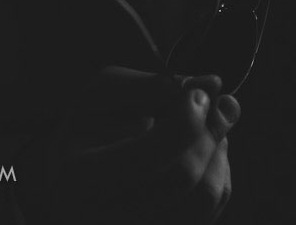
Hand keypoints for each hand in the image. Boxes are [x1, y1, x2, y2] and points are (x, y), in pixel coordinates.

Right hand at [15, 67, 239, 223]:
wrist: (78, 173)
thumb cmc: (90, 127)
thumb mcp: (103, 94)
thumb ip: (153, 85)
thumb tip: (211, 85)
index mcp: (78, 179)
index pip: (146, 157)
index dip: (183, 121)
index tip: (200, 93)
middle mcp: (105, 219)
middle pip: (181, 178)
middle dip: (208, 131)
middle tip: (214, 103)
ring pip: (206, 196)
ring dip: (217, 148)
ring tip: (204, 124)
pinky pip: (212, 206)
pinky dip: (217, 169)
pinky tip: (199, 149)